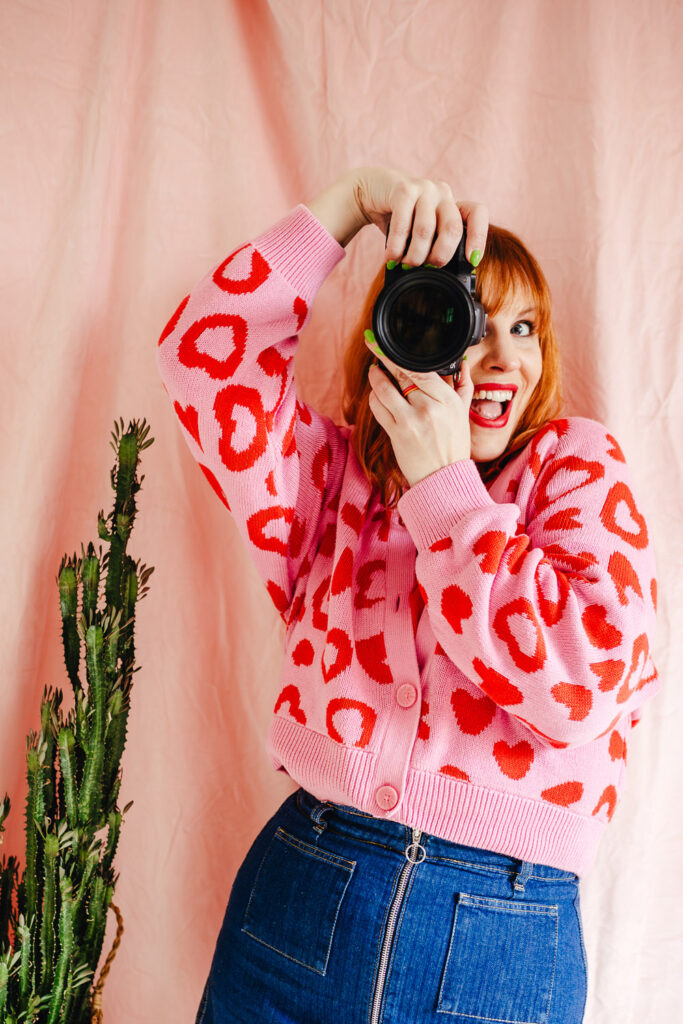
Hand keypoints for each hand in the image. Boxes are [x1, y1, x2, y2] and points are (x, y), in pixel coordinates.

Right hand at [306, 166, 488, 264]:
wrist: (371, 192)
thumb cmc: (399, 218)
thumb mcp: (421, 230)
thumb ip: (434, 244)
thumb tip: (445, 277)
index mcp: (452, 204)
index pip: (477, 213)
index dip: (479, 237)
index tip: (473, 260)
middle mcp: (442, 193)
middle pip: (452, 228)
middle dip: (440, 256)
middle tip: (428, 267)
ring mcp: (424, 189)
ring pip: (426, 230)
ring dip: (414, 256)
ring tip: (405, 265)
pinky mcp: (403, 189)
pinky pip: (403, 226)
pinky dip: (396, 248)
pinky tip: (391, 257)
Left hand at [365, 333, 474, 486]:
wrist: (443, 477)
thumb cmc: (454, 446)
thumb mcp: (464, 414)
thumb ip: (463, 386)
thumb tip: (461, 363)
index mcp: (447, 401)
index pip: (421, 370)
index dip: (401, 356)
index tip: (388, 345)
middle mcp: (429, 409)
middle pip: (400, 376)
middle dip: (384, 360)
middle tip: (375, 348)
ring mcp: (410, 421)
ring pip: (384, 390)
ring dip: (375, 377)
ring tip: (374, 371)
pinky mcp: (395, 433)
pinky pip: (377, 408)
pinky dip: (374, 397)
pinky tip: (376, 393)